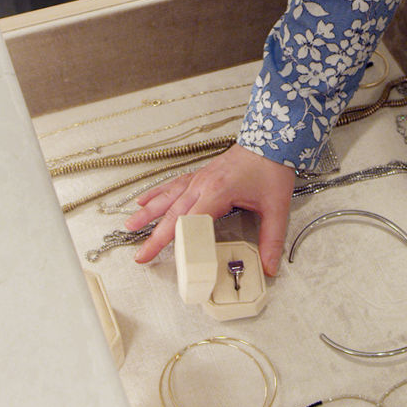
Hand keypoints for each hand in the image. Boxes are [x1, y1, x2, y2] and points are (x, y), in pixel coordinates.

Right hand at [126, 144, 296, 275]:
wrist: (270, 140)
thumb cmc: (271, 169)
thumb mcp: (276, 207)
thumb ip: (272, 239)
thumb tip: (269, 266)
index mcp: (217, 192)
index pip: (188, 222)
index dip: (171, 241)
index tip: (158, 255)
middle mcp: (202, 184)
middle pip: (172, 214)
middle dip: (154, 235)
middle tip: (140, 254)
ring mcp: (198, 179)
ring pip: (167, 198)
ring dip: (148, 213)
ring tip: (130, 226)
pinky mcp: (199, 175)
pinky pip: (172, 186)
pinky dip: (156, 193)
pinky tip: (143, 200)